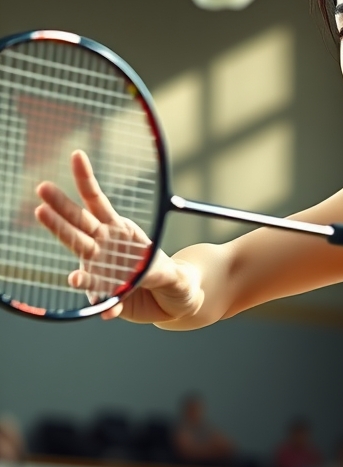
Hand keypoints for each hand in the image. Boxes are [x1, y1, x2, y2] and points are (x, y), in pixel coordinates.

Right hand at [35, 150, 200, 322]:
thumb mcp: (178, 276)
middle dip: (60, 208)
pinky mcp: (104, 294)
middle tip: (41, 189)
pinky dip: (102, 303)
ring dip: (67, 248)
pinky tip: (109, 311)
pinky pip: (97, 297)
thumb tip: (142, 277)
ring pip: (79, 255)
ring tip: (68, 267)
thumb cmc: (176, 280)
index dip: (86, 179)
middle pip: (78, 224)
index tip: (76, 155)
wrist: (175, 302)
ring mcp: (101, 269)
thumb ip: (161, 275)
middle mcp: (105, 246)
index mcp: (122, 231)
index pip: (97, 202)